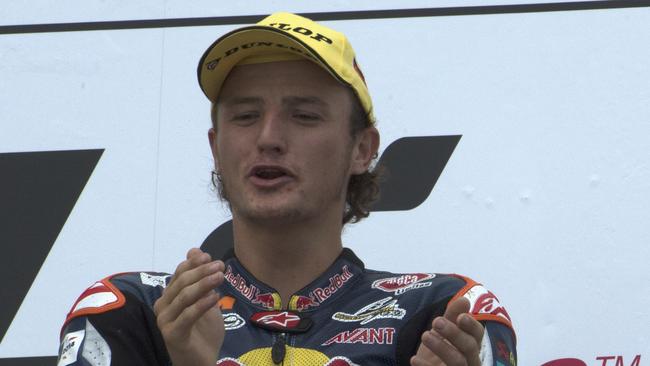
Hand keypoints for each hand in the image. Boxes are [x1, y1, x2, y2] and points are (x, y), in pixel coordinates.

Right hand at [154, 248, 224, 365]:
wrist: (202, 362)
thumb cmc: (204, 333)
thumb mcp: (207, 301)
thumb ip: (202, 280)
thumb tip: (195, 250)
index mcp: (169, 297)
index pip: (179, 273)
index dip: (194, 263)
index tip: (210, 256)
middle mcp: (163, 306)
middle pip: (181, 282)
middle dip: (202, 271)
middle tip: (220, 265)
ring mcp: (165, 321)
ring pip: (184, 296)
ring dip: (204, 283)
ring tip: (220, 276)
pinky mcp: (172, 334)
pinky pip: (187, 315)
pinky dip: (202, 304)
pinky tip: (215, 297)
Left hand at [410, 297, 483, 365]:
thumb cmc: (439, 350)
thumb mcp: (443, 331)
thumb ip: (452, 316)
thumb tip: (464, 299)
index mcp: (471, 345)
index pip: (478, 334)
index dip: (471, 326)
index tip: (460, 317)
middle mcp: (470, 360)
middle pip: (470, 347)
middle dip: (454, 333)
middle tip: (436, 321)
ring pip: (458, 362)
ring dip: (442, 348)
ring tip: (425, 335)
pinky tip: (414, 359)